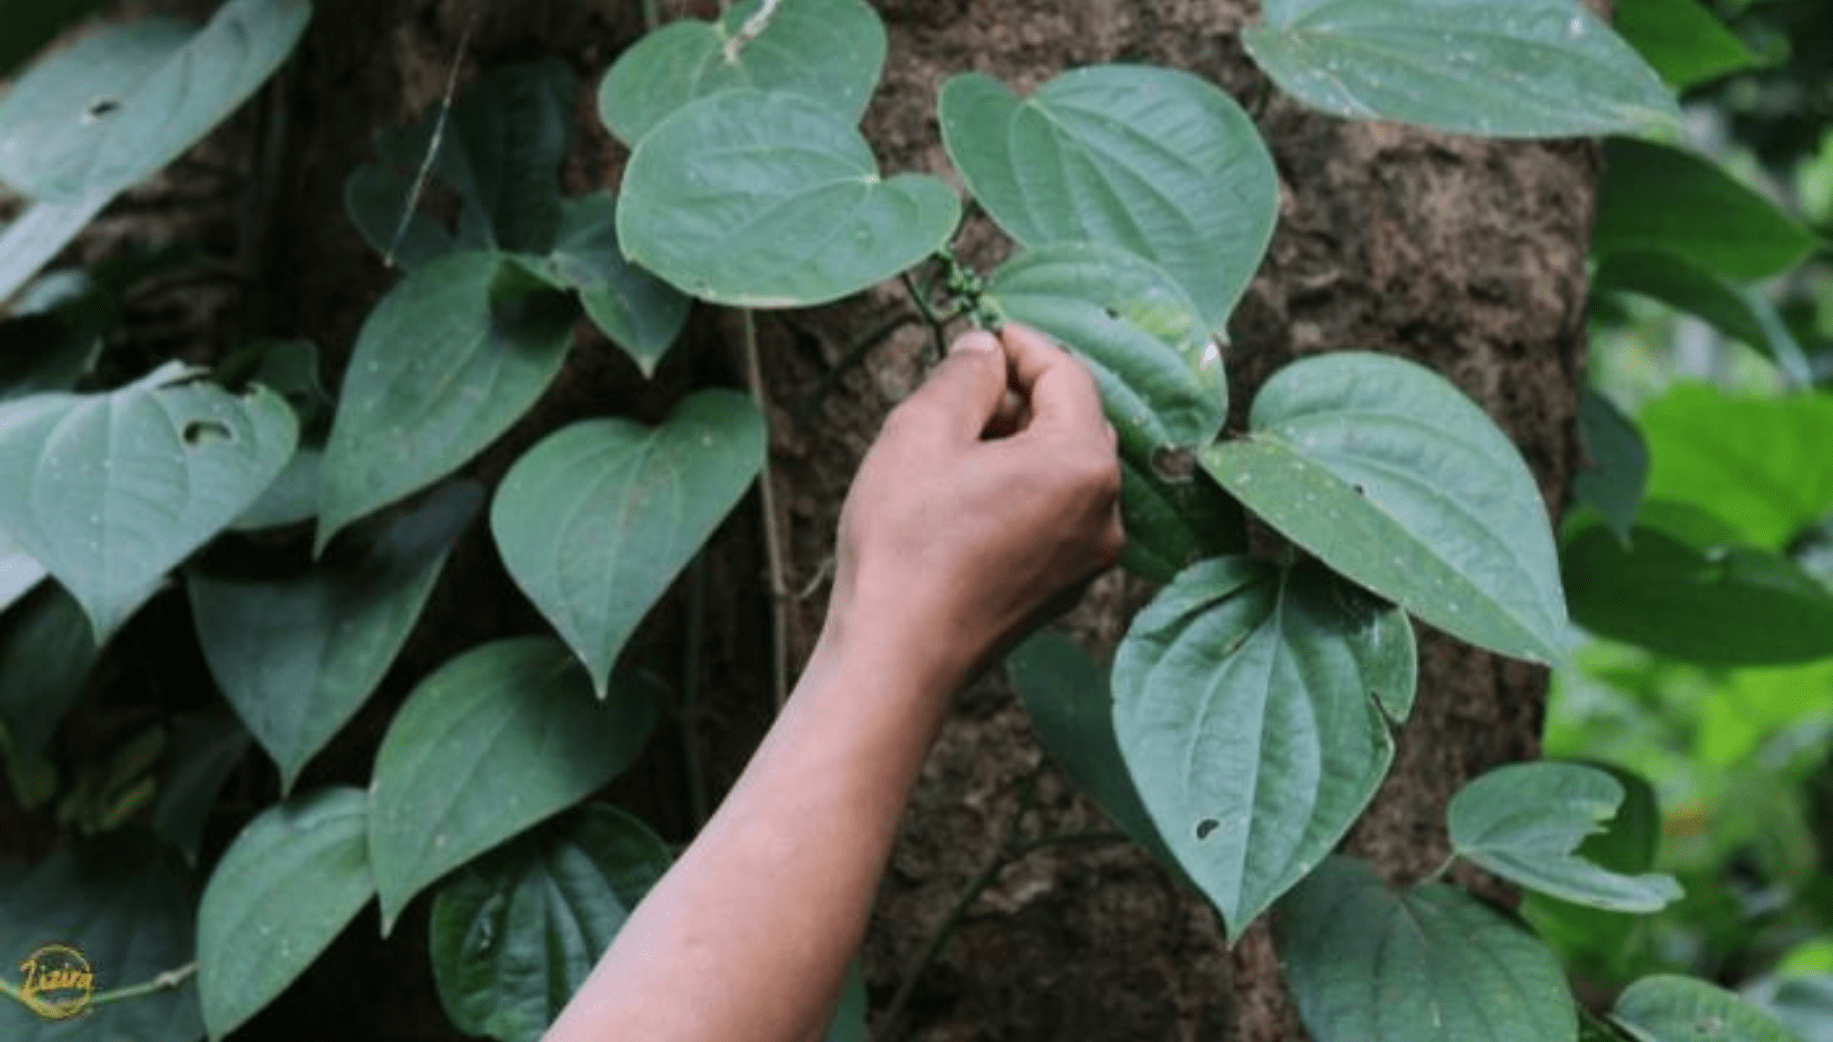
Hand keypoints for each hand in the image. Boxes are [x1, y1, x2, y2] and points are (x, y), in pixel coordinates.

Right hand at [826, 323, 1124, 682]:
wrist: (899, 656)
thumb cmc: (906, 542)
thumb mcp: (922, 431)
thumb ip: (964, 374)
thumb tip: (985, 349)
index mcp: (1082, 462)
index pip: (1066, 374)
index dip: (1021, 346)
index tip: (981, 335)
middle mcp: (1105, 510)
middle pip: (1071, 421)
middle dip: (1017, 398)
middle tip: (956, 394)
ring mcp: (1089, 556)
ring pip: (1061, 470)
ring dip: (1016, 445)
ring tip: (951, 449)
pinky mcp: (1065, 587)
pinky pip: (1053, 514)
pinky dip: (1019, 491)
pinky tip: (962, 500)